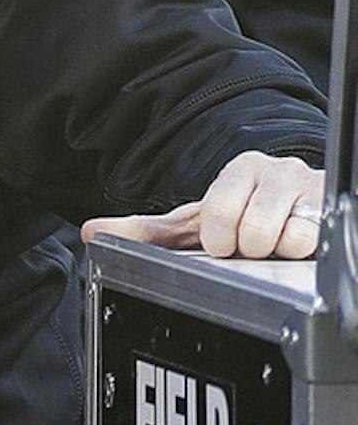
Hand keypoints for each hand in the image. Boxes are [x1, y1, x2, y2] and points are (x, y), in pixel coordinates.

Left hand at [85, 154, 324, 261]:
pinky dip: (302, 254)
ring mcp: (309, 189)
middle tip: (248, 247)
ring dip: (275, 253)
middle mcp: (277, 172)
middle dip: (246, 249)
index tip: (221, 243)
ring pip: (287, 238)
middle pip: (252, 231)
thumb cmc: (244, 216)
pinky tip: (297, 247)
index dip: (217, 239)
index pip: (216, 213)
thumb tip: (93, 231)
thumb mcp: (196, 224)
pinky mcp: (332, 208)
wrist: (298, 208)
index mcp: (240, 170)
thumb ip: (148, 231)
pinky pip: (315, 242)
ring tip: (273, 247)